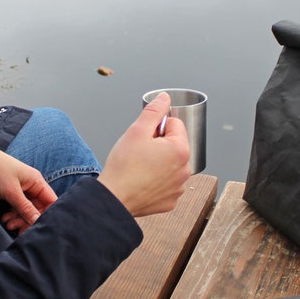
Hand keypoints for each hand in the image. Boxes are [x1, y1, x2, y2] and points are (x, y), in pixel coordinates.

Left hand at [0, 146, 56, 233]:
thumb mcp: (12, 192)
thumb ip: (26, 208)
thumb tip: (38, 222)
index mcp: (37, 181)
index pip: (50, 202)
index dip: (47, 215)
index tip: (38, 226)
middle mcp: (32, 185)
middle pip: (38, 208)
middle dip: (28, 219)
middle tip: (17, 228)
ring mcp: (22, 188)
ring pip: (27, 209)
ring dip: (18, 218)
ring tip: (8, 223)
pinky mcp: (13, 192)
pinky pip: (17, 206)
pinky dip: (12, 214)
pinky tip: (5, 218)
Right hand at [98, 92, 190, 217]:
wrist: (113, 198)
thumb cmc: (124, 166)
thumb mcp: (137, 130)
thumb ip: (154, 111)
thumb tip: (165, 98)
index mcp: (181, 150)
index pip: (174, 125)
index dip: (156, 127)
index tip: (144, 138)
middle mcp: (185, 170)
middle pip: (174, 144)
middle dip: (159, 144)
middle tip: (139, 152)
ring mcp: (179, 187)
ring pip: (171, 164)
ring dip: (159, 162)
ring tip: (140, 167)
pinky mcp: (171, 200)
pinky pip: (167, 182)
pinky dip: (157, 180)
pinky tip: (143, 181)